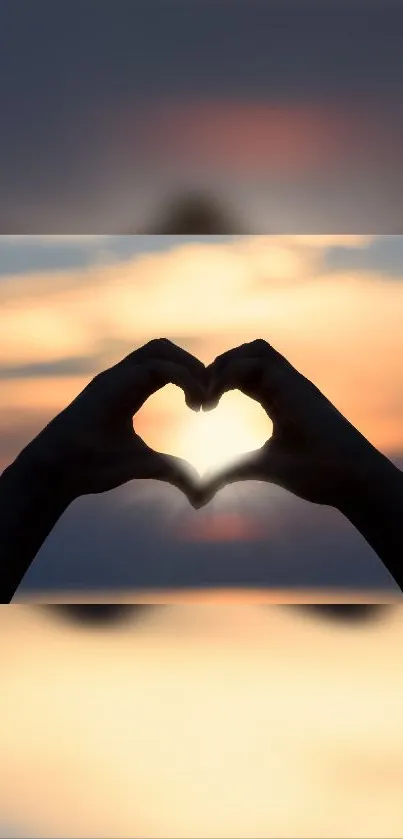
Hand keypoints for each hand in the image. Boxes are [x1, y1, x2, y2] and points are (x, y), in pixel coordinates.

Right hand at [20, 339, 206, 505]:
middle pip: (164, 348)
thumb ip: (172, 470)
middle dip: (193, 365)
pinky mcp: (111, 383)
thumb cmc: (92, 467)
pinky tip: (193, 402)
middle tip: (210, 396)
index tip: (206, 407)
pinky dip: (182, 377)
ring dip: (188, 366)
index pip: (166, 365)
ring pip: (159, 348)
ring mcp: (114, 377)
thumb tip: (198, 487)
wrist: (58, 472)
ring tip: (203, 396)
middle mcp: (121, 377)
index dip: (191, 377)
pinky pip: (155, 366)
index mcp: (128, 389)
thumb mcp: (145, 466)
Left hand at [200, 340, 381, 508]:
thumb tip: (197, 495)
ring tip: (208, 393)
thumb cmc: (314, 474)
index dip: (219, 382)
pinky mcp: (296, 386)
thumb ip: (228, 472)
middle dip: (218, 367)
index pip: (244, 373)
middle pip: (249, 353)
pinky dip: (230, 373)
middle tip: (199, 397)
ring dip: (226, 363)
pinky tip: (216, 398)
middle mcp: (287, 385)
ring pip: (255, 349)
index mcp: (280, 399)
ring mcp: (293, 383)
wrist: (348, 478)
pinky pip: (258, 362)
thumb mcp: (259, 468)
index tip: (200, 408)